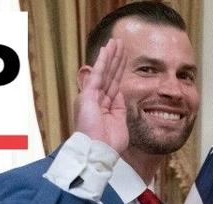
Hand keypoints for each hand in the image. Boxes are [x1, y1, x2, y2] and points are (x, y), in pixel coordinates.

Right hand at [75, 38, 128, 153]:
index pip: (113, 84)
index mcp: (103, 106)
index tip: (124, 58)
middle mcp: (96, 99)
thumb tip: (120, 93)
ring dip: (110, 56)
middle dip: (115, 59)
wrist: (99, 152)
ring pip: (104, 72)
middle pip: (109, 75)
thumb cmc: (109, 144)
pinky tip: (107, 50)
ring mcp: (91, 96)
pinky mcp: (89, 95)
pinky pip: (98, 75)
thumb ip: (120, 107)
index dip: (119, 70)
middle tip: (120, 43)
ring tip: (116, 41)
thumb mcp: (119, 123)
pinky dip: (103, 62)